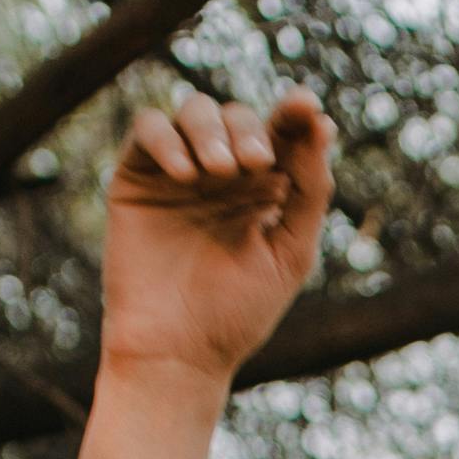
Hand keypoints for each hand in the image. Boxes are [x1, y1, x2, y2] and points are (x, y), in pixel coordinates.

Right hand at [99, 85, 333, 386]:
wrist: (178, 352)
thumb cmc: (237, 313)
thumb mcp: (290, 252)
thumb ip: (309, 190)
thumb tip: (322, 123)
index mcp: (263, 189)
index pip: (280, 132)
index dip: (294, 113)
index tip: (305, 106)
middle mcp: (220, 174)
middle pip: (236, 115)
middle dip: (248, 130)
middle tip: (255, 164)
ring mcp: (177, 172)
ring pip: (193, 111)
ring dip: (210, 130)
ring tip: (217, 172)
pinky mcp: (136, 177)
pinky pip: (146, 129)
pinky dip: (167, 139)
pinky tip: (185, 174)